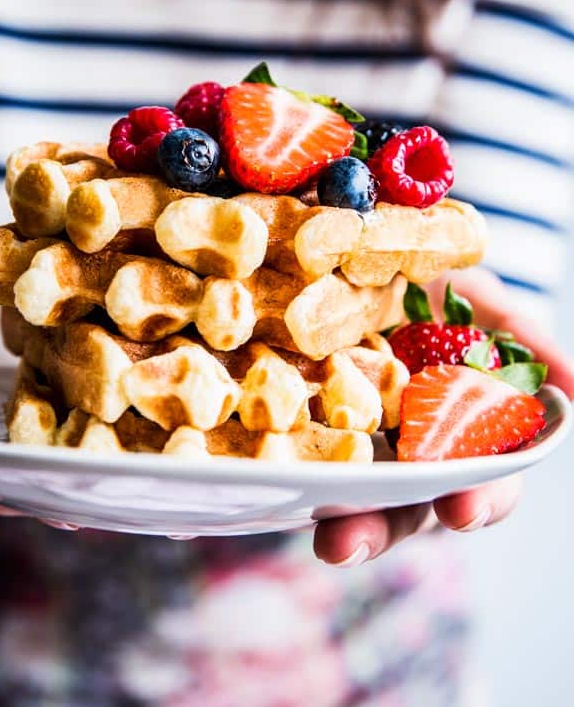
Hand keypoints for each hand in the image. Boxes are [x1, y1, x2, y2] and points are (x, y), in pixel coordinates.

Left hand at [314, 267, 573, 566]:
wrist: (366, 254)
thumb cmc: (439, 289)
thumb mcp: (482, 300)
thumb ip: (524, 337)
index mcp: (464, 432)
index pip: (485, 481)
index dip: (480, 500)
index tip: (463, 510)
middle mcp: (414, 450)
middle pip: (408, 506)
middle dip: (384, 528)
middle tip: (351, 542)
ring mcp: (359, 444)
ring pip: (356, 497)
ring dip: (340, 522)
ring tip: (322, 538)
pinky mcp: (309, 429)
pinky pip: (304, 459)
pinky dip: (293, 476)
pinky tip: (273, 483)